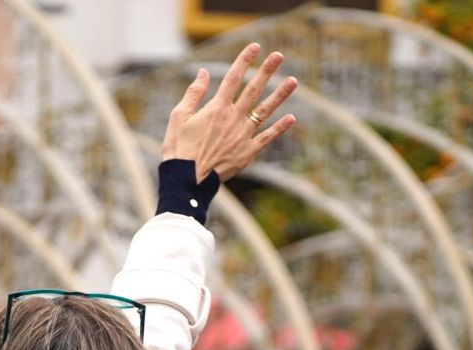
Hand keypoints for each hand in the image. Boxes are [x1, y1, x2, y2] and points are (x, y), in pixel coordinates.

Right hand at [161, 44, 297, 182]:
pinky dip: (279, 128)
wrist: (187, 180)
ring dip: (280, 95)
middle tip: (278, 56)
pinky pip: (267, 137)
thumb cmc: (179, 149)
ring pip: (265, 111)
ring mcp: (243, 135)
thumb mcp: (179, 116)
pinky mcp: (247, 152)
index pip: (233, 78)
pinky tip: (291, 117)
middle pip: (253, 90)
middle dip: (267, 71)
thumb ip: (194, 93)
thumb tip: (204, 72)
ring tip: (293, 81)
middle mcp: (233, 118)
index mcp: (216, 108)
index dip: (244, 60)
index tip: (255, 47)